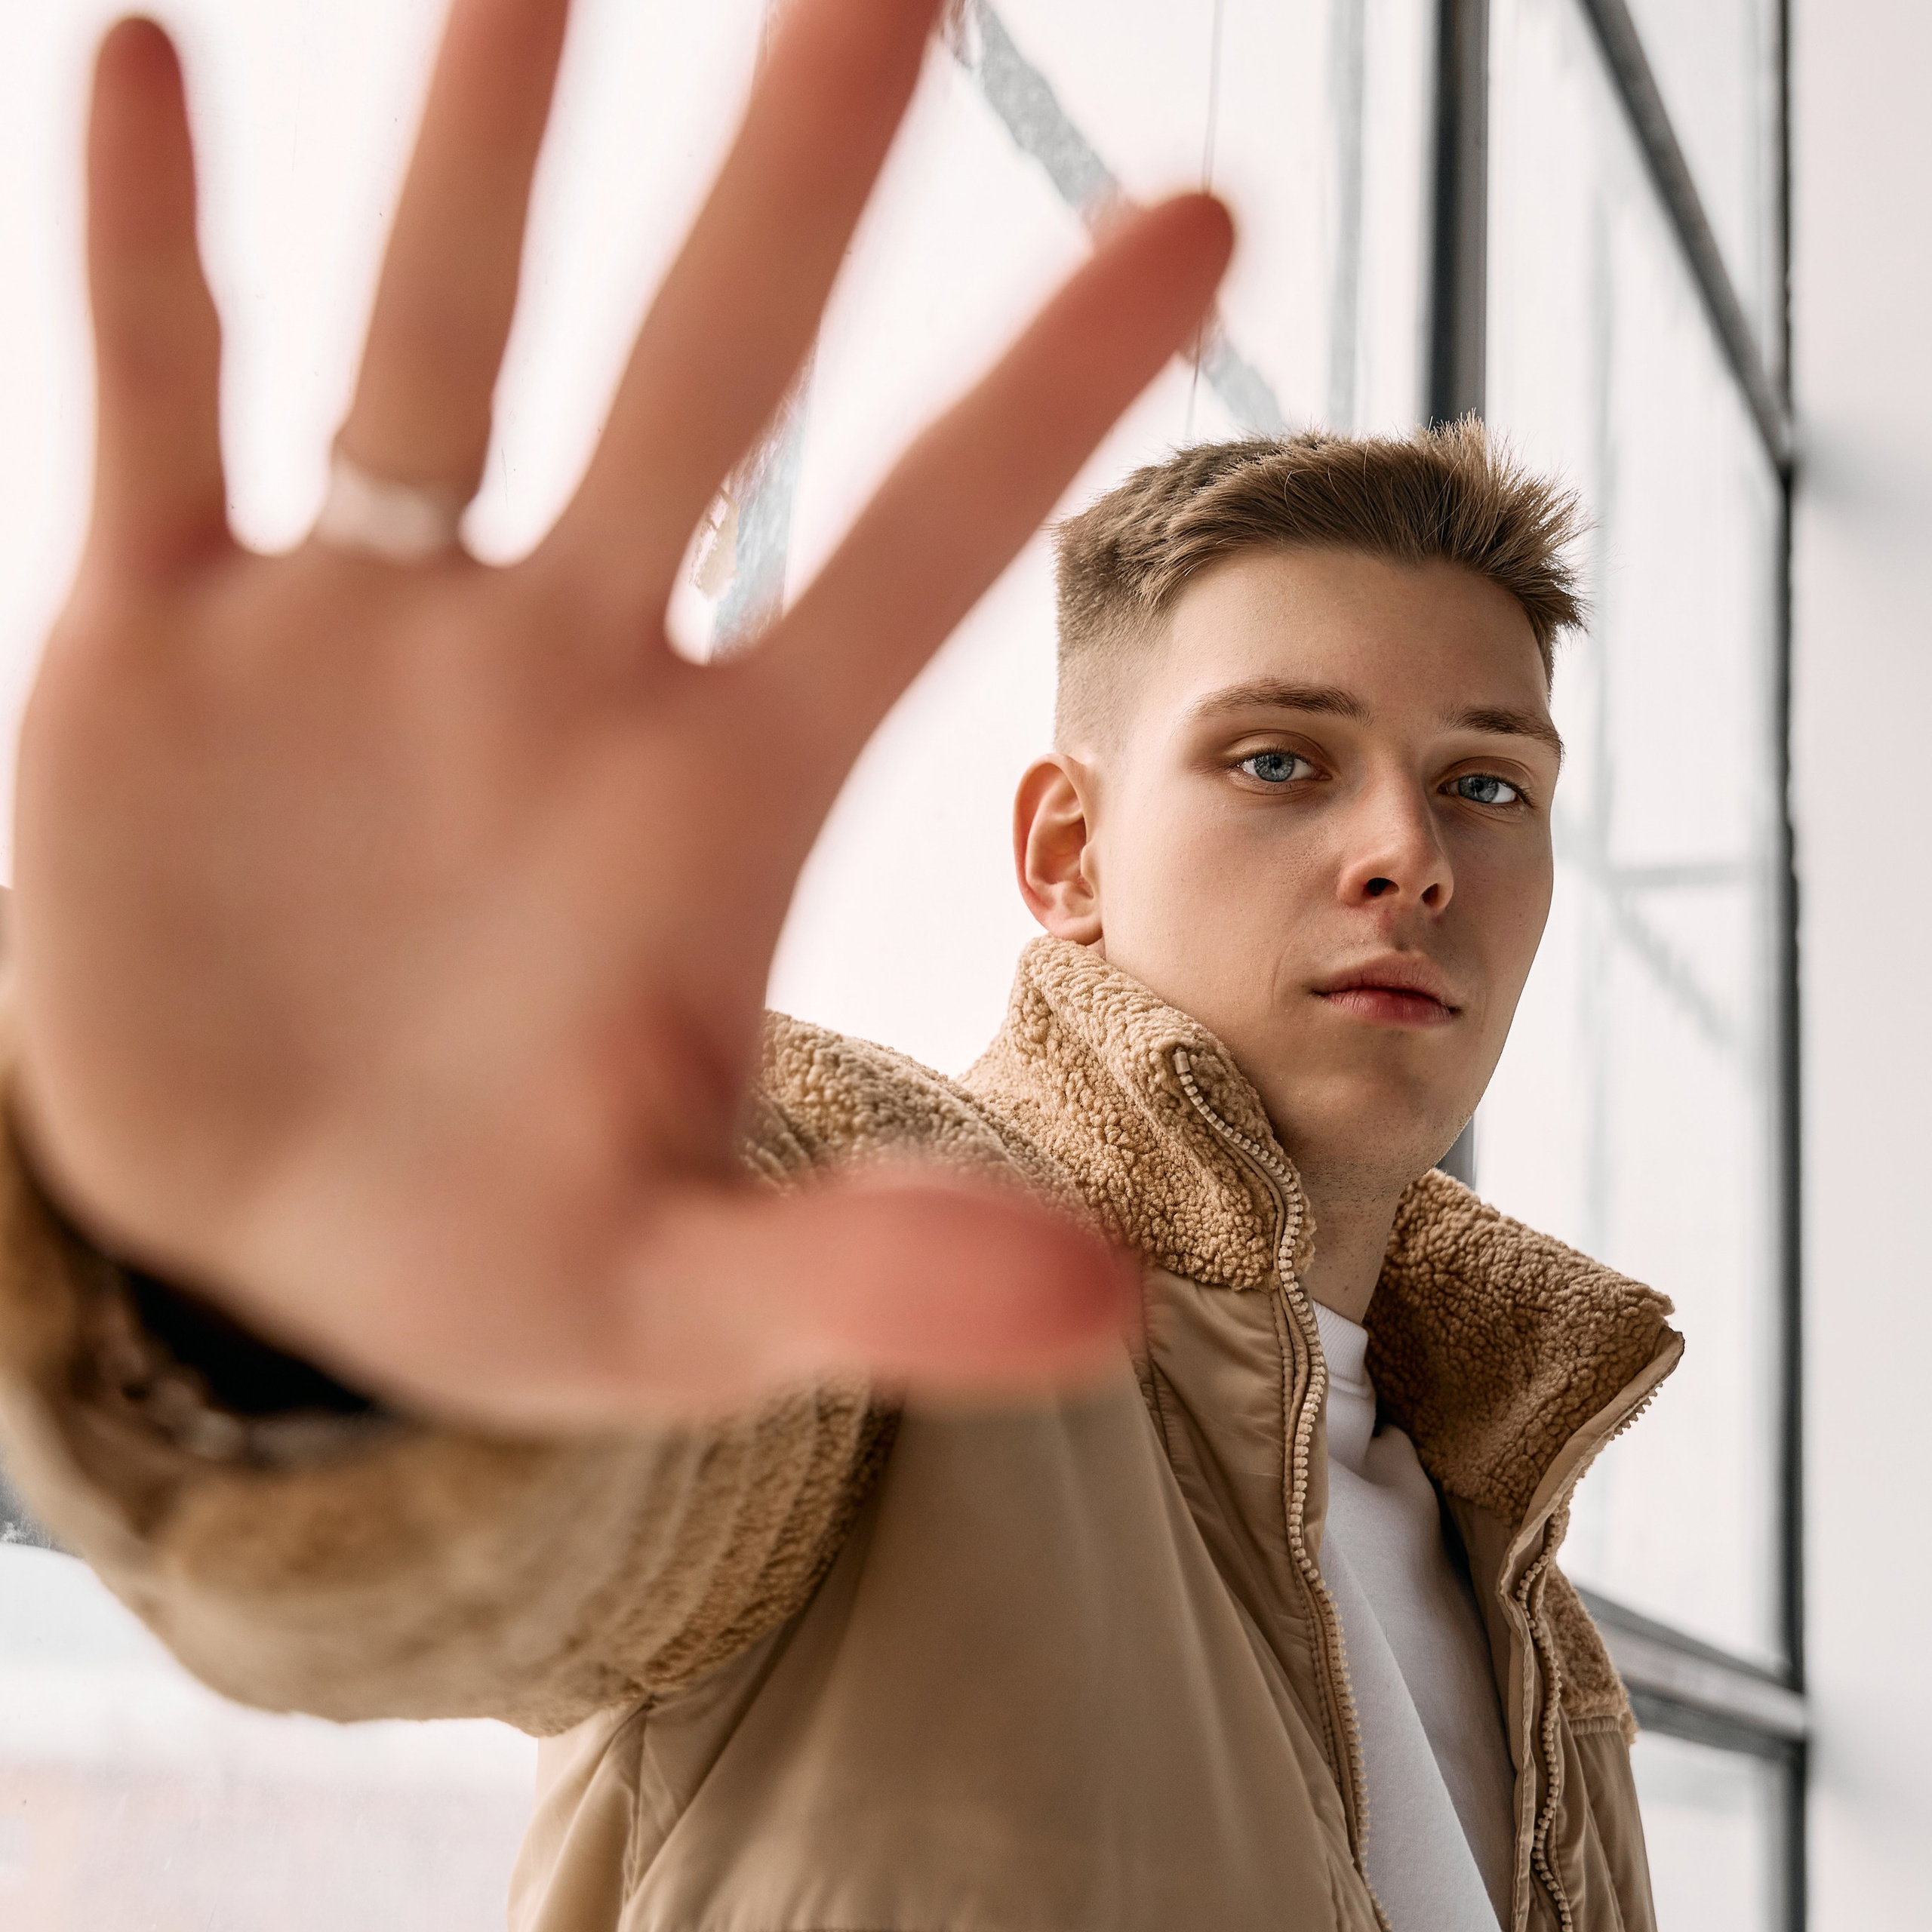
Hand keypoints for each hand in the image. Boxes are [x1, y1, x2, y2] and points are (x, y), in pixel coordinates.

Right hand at [9, 2, 1228, 1426]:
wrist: (257, 1249)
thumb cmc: (494, 1262)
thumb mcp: (676, 1301)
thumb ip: (868, 1283)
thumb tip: (1104, 1316)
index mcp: (713, 801)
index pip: (912, 556)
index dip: (1048, 394)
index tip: (1212, 218)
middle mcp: (565, 670)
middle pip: (707, 381)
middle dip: (795, 177)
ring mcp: (366, 636)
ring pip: (437, 345)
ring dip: (485, 148)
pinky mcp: (166, 651)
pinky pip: (161, 414)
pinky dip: (151, 264)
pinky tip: (153, 70)